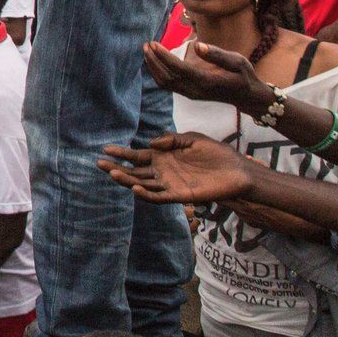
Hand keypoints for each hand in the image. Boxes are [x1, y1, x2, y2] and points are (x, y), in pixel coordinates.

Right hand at [98, 131, 254, 204]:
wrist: (237, 171)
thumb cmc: (216, 153)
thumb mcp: (192, 139)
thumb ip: (171, 139)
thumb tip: (151, 143)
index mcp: (163, 157)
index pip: (137, 156)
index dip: (121, 153)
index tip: (105, 149)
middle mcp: (162, 171)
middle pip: (134, 171)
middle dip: (117, 168)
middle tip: (100, 164)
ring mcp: (169, 184)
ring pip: (142, 184)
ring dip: (127, 180)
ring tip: (113, 174)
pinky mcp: (180, 196)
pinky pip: (159, 197)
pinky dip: (146, 194)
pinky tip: (135, 187)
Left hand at [143, 39, 264, 110]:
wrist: (246, 96)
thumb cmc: (243, 75)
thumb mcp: (237, 61)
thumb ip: (217, 54)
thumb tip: (197, 45)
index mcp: (207, 81)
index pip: (179, 69)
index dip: (164, 56)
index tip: (154, 43)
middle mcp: (195, 90)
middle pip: (167, 77)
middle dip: (154, 60)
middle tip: (146, 44)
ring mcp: (191, 94)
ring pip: (165, 83)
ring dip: (153, 67)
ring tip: (147, 50)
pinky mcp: (188, 94)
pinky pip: (168, 86)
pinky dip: (157, 73)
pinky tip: (154, 61)